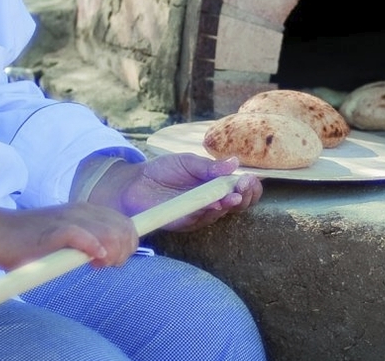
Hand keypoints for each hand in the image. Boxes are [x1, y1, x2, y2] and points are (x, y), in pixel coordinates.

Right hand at [0, 196, 137, 268]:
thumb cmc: (27, 242)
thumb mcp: (64, 240)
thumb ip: (85, 244)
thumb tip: (107, 256)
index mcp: (86, 212)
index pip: (126, 224)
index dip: (129, 244)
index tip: (115, 261)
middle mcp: (81, 211)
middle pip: (123, 229)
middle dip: (124, 252)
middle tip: (105, 266)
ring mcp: (67, 219)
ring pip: (109, 232)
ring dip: (112, 253)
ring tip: (97, 265)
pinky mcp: (52, 231)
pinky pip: (80, 235)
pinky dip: (92, 247)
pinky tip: (94, 259)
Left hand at [109, 153, 261, 231]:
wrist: (134, 183)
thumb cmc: (162, 171)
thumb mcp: (187, 162)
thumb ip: (209, 166)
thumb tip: (234, 163)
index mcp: (216, 183)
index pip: (241, 188)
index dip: (250, 185)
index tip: (251, 177)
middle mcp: (213, 200)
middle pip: (239, 203)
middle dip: (246, 195)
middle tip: (245, 186)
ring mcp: (201, 212)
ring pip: (224, 212)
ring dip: (232, 203)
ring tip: (234, 194)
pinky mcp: (187, 222)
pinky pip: (203, 218)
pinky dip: (212, 211)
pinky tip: (217, 204)